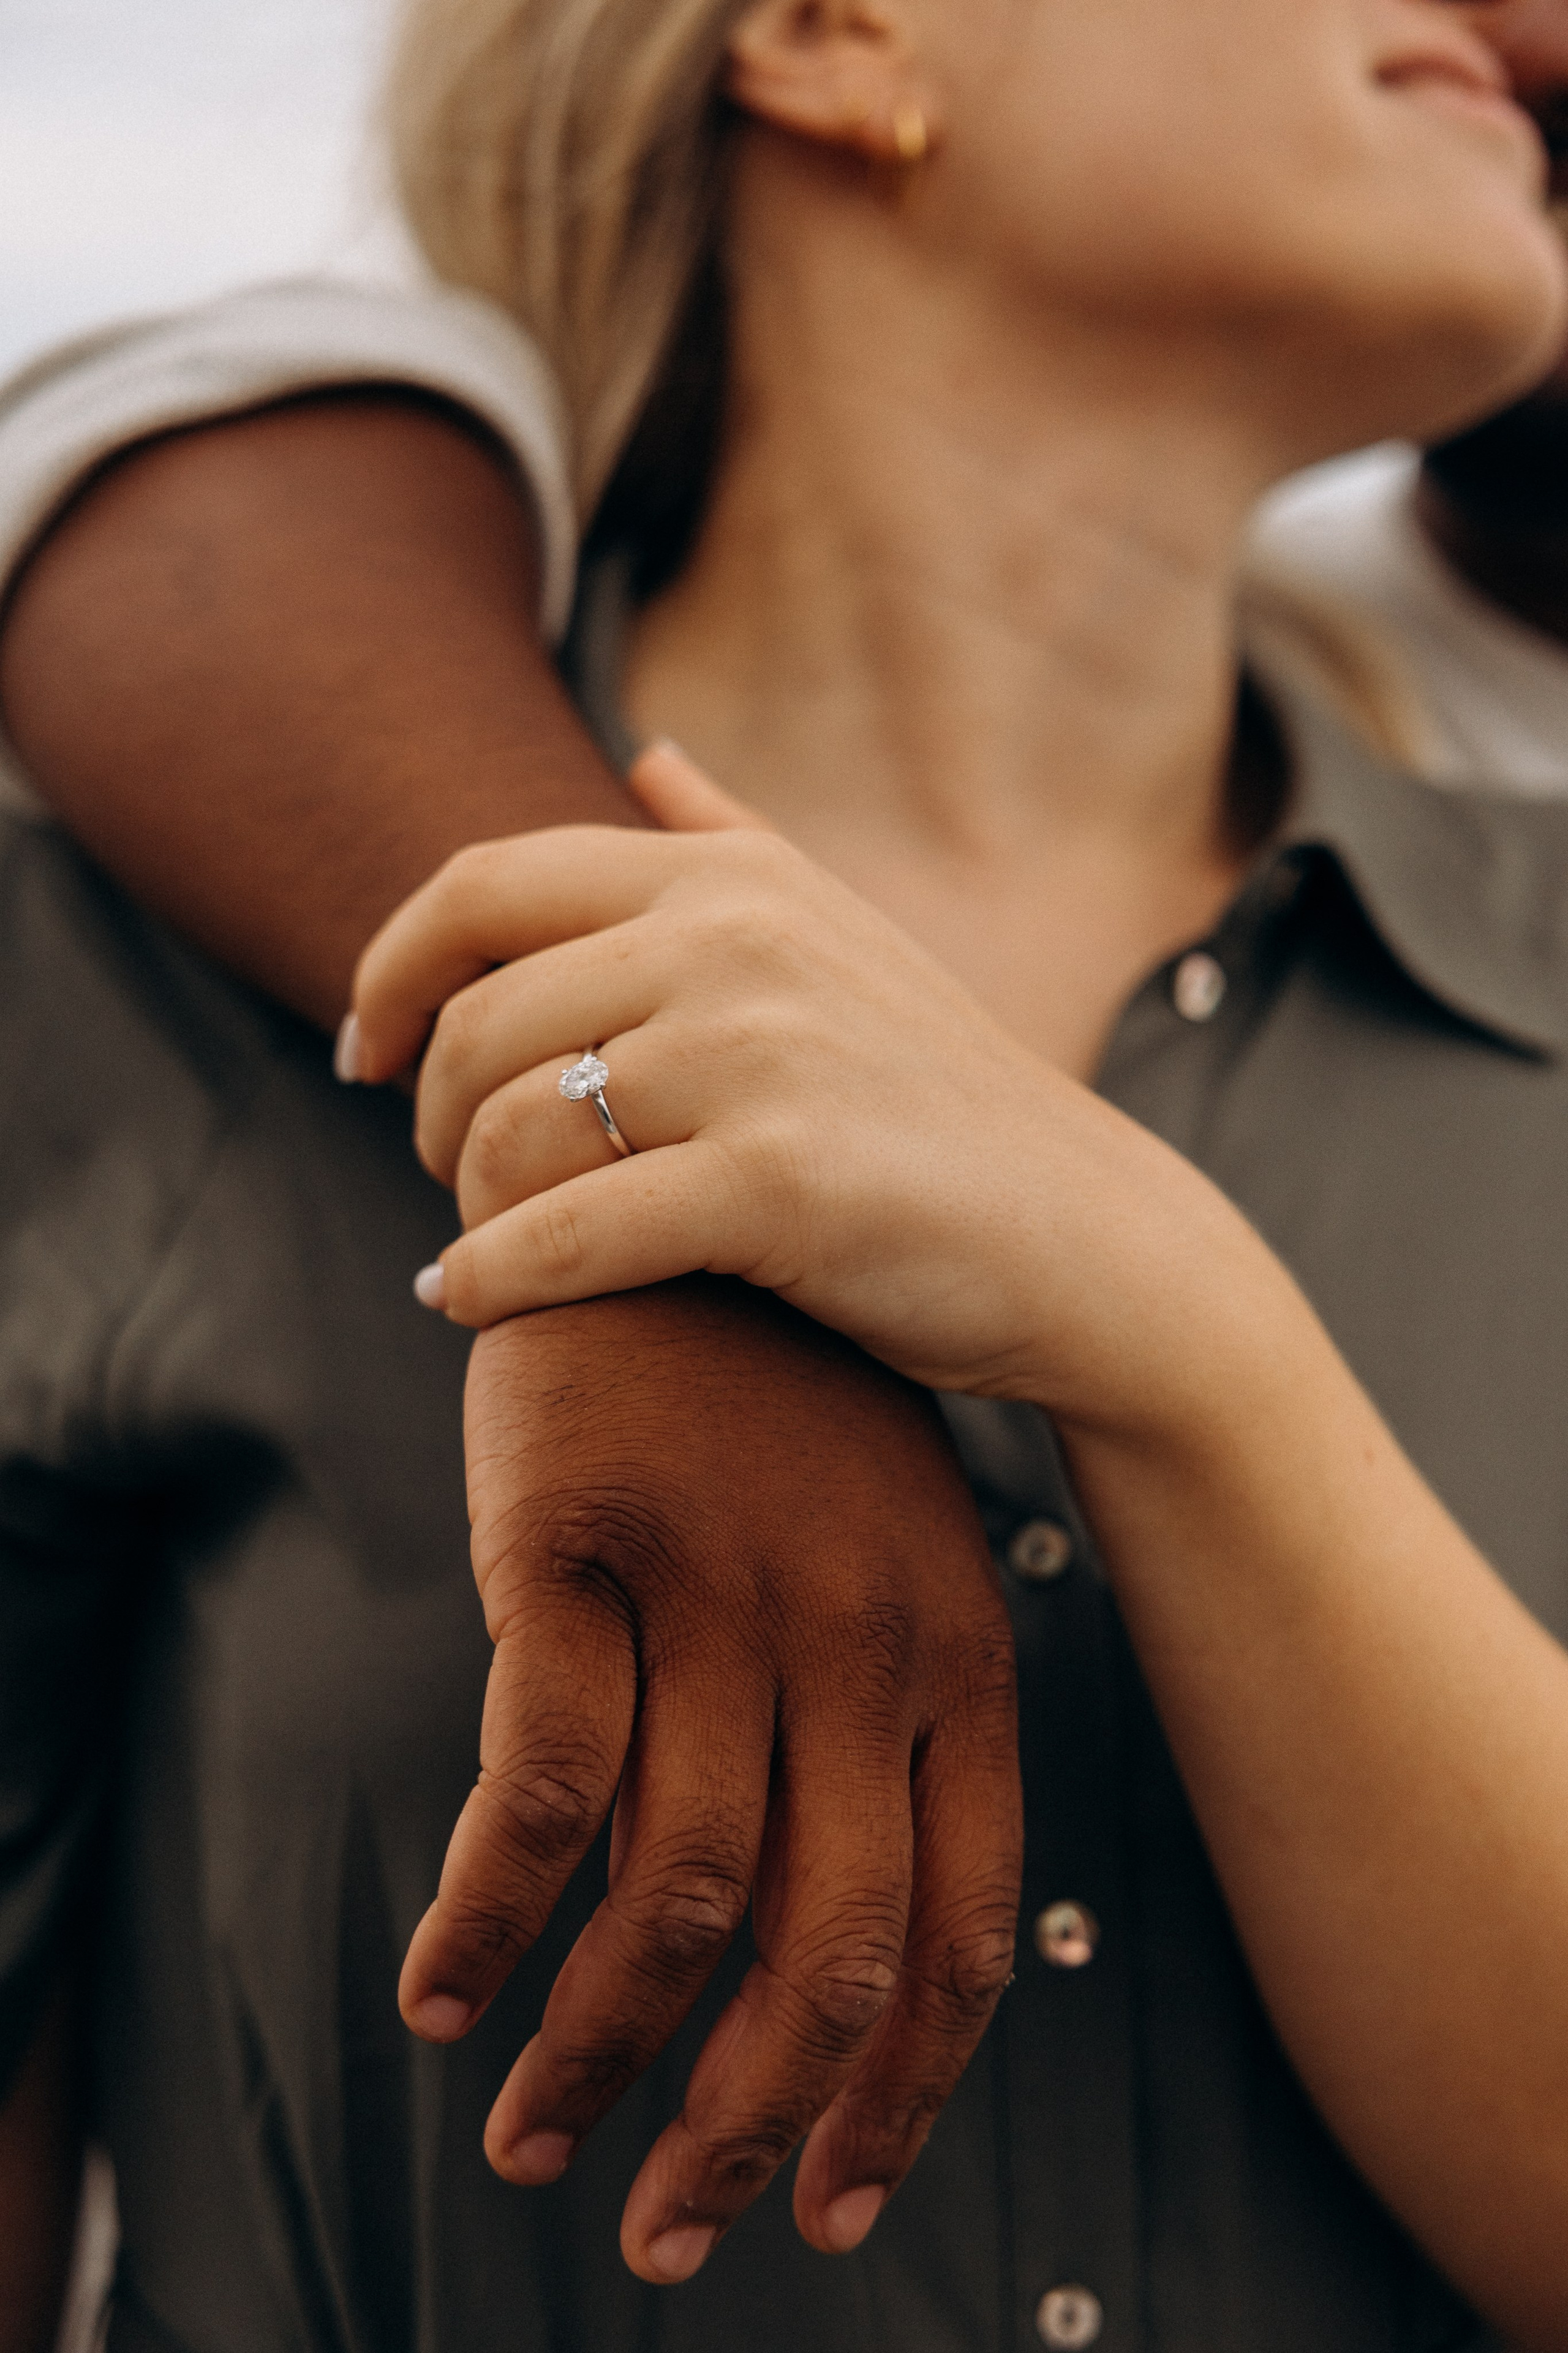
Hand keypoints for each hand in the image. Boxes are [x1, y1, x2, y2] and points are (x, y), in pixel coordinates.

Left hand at [352, 747, 1256, 1425]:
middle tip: (446, 1180)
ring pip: (507, 1133)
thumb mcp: (842, 933)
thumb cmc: (941, 1101)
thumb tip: (645, 755)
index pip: (483, 886)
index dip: (389, 968)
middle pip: (477, 1025)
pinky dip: (491, 1284)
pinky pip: (566, 1238)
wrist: (1084, 1237)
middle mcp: (735, 942)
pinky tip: (465, 1308)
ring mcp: (758, 1058)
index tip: (363, 1049)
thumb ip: (732, 839)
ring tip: (483, 1246)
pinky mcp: (776, 1186)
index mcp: (731, 877)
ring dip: (465, 1210)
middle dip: (428, 1116)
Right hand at [399, 1283, 1020, 2281]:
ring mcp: (718, 1589)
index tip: (826, 2209)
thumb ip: (869, 1744)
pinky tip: (443, 1991)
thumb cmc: (779, 1420)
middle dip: (740, 2129)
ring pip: (671, 1898)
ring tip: (530, 2139)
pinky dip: (486, 1920)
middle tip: (662, 2231)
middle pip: (822, 1951)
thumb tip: (822, 1973)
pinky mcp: (574, 1543)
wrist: (675, 1207)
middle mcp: (857, 1640)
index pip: (962, 1935)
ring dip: (593, 2054)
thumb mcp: (883, 1561)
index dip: (894, 2102)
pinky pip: (537, 1786)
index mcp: (956, 1661)